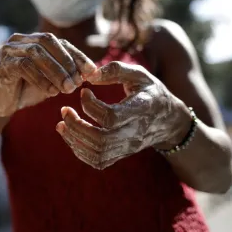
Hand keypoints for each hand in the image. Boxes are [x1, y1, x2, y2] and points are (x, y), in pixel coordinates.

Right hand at [0, 33, 96, 116]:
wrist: (0, 104)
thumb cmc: (28, 90)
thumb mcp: (52, 80)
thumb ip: (68, 73)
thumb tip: (93, 72)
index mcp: (34, 39)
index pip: (60, 42)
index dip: (77, 55)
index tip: (92, 71)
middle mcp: (20, 39)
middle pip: (47, 41)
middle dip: (66, 61)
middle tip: (77, 82)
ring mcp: (9, 49)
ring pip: (36, 53)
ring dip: (55, 71)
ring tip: (66, 88)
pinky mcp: (2, 63)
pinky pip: (24, 66)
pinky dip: (40, 79)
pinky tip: (50, 92)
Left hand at [55, 61, 190, 169]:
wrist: (169, 121)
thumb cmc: (151, 92)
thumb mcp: (140, 74)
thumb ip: (115, 70)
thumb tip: (89, 74)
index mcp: (141, 109)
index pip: (111, 117)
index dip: (91, 106)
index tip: (84, 92)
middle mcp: (135, 132)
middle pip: (102, 140)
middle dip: (76, 126)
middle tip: (64, 110)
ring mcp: (128, 146)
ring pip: (97, 153)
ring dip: (74, 139)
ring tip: (62, 123)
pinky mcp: (122, 154)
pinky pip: (98, 161)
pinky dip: (79, 151)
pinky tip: (71, 134)